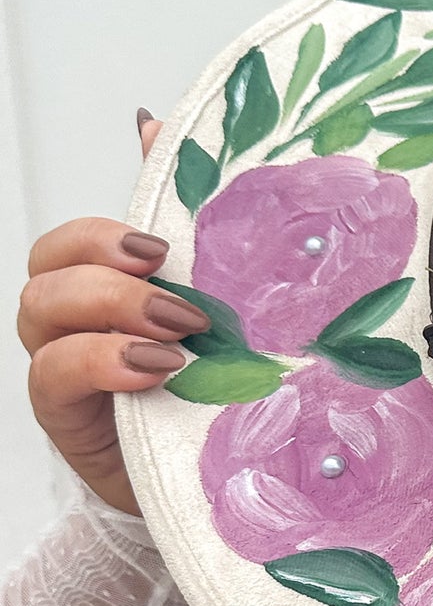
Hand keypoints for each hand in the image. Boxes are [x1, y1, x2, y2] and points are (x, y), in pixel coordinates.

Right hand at [19, 114, 208, 515]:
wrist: (217, 481)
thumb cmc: (211, 388)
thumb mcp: (217, 301)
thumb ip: (188, 221)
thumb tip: (153, 124)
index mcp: (106, 287)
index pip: (75, 238)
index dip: (105, 232)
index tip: (164, 247)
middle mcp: (73, 322)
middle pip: (48, 265)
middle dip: (106, 264)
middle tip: (171, 285)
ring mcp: (64, 369)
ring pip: (42, 312)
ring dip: (108, 311)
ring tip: (177, 336)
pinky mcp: (67, 419)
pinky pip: (52, 376)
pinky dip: (101, 362)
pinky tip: (153, 369)